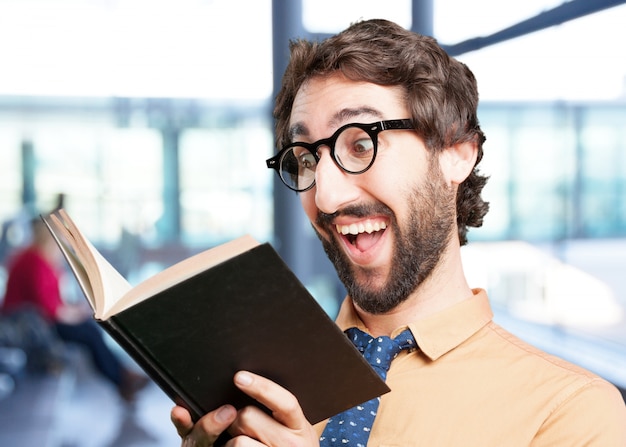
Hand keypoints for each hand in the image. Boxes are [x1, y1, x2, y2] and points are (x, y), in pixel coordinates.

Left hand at [171, 370, 319, 446]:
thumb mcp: (296, 429)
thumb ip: (281, 410)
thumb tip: (253, 382)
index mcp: (300, 427)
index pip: (285, 403)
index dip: (262, 387)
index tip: (240, 377)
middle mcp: (291, 443)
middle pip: (249, 417)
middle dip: (238, 419)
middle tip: (241, 427)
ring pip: (238, 440)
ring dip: (231, 440)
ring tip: (240, 442)